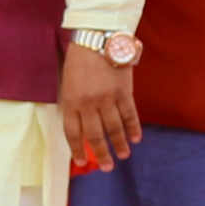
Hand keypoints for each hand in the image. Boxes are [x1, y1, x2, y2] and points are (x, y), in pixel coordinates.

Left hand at [58, 40, 142, 171]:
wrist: (97, 38)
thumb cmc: (79, 61)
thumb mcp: (68, 83)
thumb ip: (74, 105)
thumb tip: (82, 129)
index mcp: (71, 101)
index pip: (73, 132)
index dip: (77, 149)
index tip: (82, 161)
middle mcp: (88, 103)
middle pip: (95, 135)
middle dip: (102, 153)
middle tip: (108, 167)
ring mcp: (107, 98)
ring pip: (114, 128)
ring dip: (120, 144)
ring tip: (123, 155)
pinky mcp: (124, 92)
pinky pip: (130, 115)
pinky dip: (133, 128)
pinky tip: (136, 138)